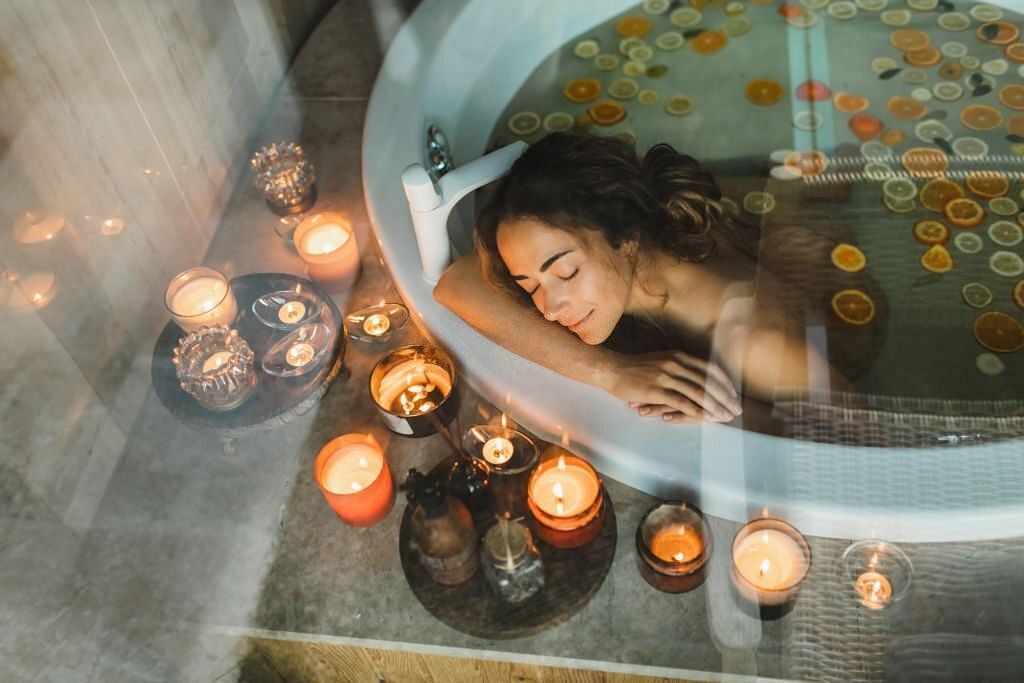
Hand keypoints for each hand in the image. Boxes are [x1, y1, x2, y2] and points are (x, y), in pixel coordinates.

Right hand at [597, 350, 741, 421]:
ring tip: (725, 416)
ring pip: (698, 392)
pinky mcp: (657, 390)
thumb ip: (678, 365)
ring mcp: (666, 376)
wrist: (612, 370)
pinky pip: (682, 402)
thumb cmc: (635, 368)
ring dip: (714, 406)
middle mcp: (675, 363)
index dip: (724, 382)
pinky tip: (706, 418)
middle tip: (736, 409)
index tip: (734, 394)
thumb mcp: (661, 360)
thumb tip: (695, 376)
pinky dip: (697, 411)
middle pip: (707, 381)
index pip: (709, 368)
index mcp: (679, 356)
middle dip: (725, 397)